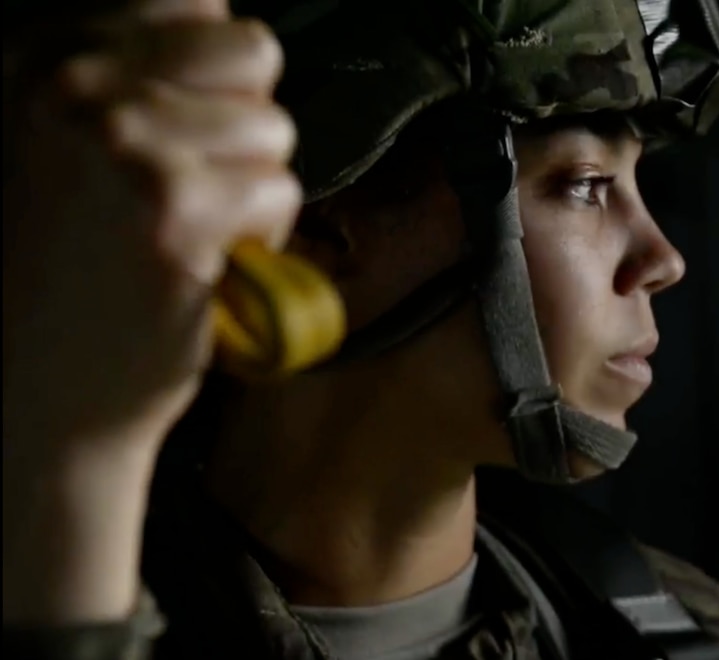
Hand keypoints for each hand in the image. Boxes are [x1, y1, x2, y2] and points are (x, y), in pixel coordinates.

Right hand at [2, 0, 300, 456]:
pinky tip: (204, 267)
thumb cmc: (63, 275)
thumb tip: (227, 24)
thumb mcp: (59, 144)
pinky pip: (282, 189)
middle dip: (245, 122)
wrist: (36, 393)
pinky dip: (263, 238)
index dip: (214, 68)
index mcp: (41, 55)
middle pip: (250, 49)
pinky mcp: (176, 208)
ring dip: (252, 187)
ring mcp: (123, 143)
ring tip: (190, 233)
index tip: (189, 126)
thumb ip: (129, 79)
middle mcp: (72, 85)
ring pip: (274, 128)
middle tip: (196, 185)